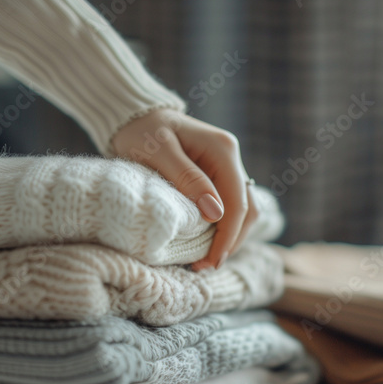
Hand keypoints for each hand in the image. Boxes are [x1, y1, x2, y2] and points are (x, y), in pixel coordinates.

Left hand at [111, 109, 256, 270]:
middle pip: (246, 210)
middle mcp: (231, 158)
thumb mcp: (159, 151)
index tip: (211, 262)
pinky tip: (205, 244)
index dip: (228, 236)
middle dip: (230, 242)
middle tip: (205, 267)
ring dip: (229, 238)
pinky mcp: (217, 177)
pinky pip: (228, 207)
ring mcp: (226, 168)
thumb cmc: (142, 131)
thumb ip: (187, 179)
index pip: (237, 202)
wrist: (135, 116)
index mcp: (223, 150)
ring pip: (241, 212)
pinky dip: (221, 229)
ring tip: (206, 261)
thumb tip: (215, 213)